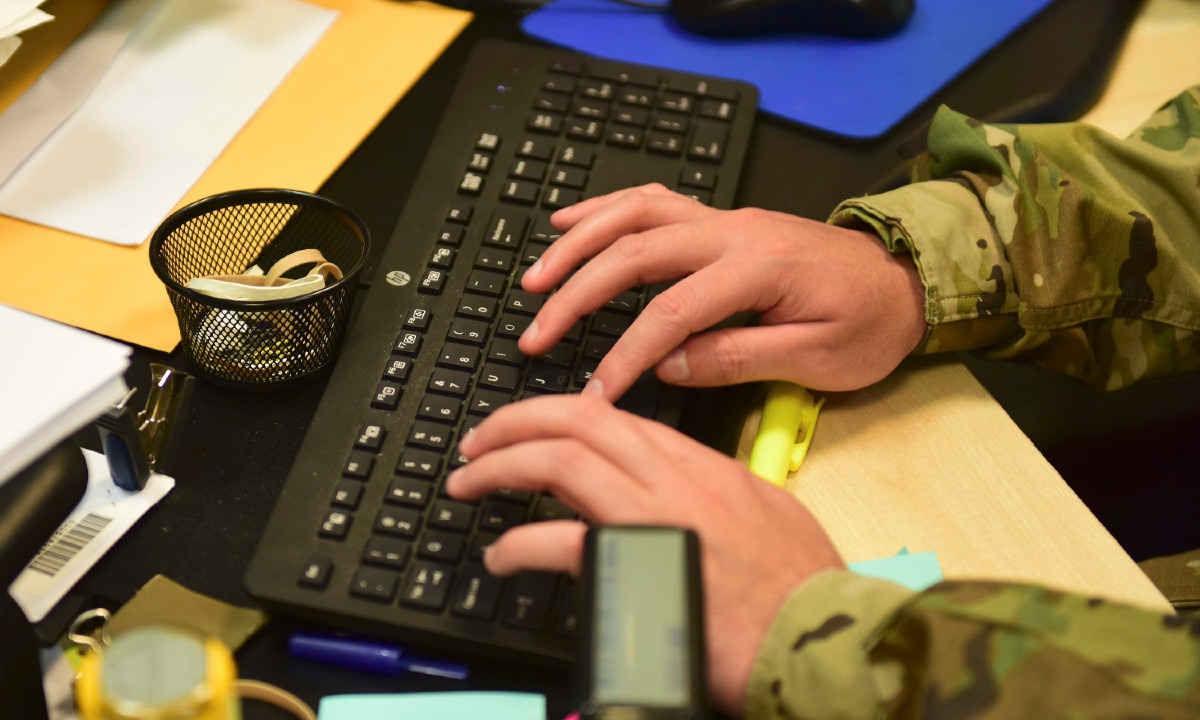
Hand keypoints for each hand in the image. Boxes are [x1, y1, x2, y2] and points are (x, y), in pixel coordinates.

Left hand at [445, 394, 843, 715]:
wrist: (827, 635)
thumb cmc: (803, 587)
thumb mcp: (766, 514)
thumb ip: (714, 493)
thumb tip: (677, 490)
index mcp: (702, 466)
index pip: (614, 418)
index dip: (559, 414)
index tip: (530, 426)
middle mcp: (674, 480)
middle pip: (577, 423)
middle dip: (515, 423)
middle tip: (477, 442)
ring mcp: (654, 520)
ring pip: (558, 463)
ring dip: (500, 466)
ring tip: (468, 481)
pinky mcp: (638, 569)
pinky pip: (559, 543)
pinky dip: (517, 545)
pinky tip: (500, 557)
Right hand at [518, 184, 925, 400]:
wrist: (906, 280)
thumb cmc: (872, 323)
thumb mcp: (819, 359)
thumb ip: (739, 359)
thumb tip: (669, 365)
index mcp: (760, 268)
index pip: (672, 313)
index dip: (626, 356)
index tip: (595, 393)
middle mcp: (735, 232)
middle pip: (635, 252)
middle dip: (577, 293)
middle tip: (537, 332)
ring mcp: (726, 220)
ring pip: (635, 213)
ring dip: (579, 242)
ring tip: (536, 277)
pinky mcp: (723, 222)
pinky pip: (653, 202)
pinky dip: (605, 210)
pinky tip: (570, 222)